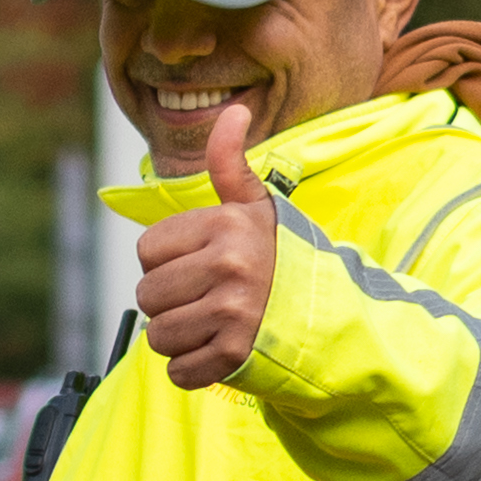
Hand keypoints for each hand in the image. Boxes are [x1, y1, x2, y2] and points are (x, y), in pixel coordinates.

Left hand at [136, 104, 277, 388]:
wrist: (333, 316)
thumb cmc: (283, 259)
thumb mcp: (258, 207)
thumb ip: (231, 164)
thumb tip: (234, 110)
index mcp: (226, 226)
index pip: (147, 250)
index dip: (168, 260)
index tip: (201, 262)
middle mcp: (229, 267)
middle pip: (147, 295)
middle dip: (171, 301)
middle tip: (208, 298)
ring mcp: (232, 314)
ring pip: (159, 336)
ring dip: (179, 337)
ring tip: (214, 324)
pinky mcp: (234, 356)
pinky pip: (178, 371)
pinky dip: (193, 368)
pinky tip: (220, 350)